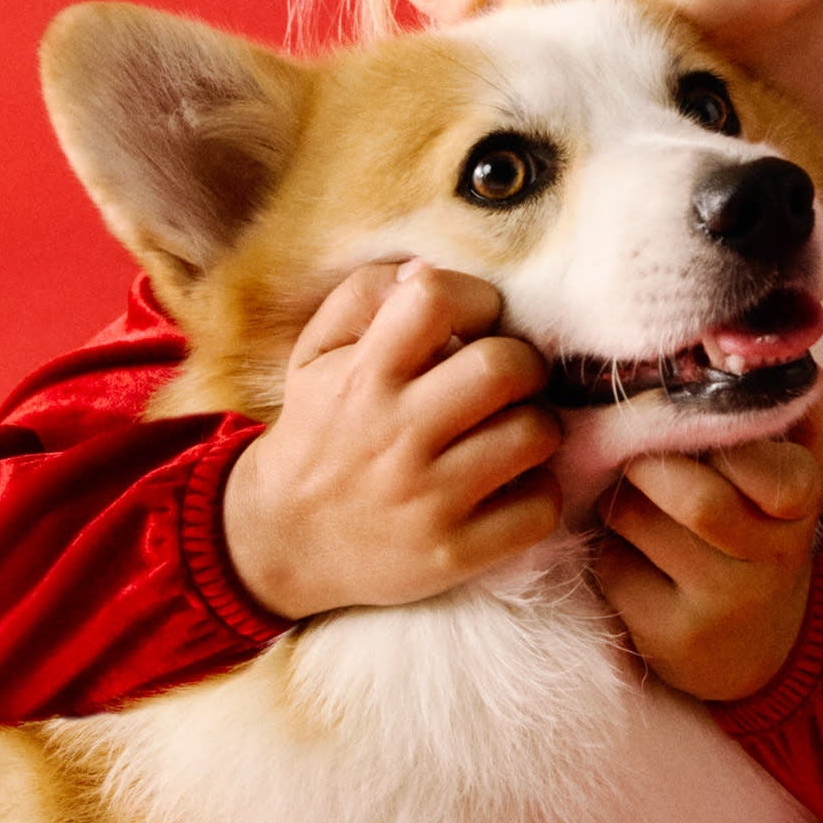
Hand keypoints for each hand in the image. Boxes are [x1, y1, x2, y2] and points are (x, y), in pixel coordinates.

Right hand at [222, 260, 561, 617]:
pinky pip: (539, 508)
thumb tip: (428, 269)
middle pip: (505, 367)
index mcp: (361, 376)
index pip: (436, 299)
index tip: (477, 323)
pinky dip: (539, 494)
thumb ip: (364, 297)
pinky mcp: (453, 553)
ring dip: (537, 427)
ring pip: (534, 434)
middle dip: (523, 364)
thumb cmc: (318, 431)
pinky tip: (511, 488)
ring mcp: (426, 499)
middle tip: (510, 382)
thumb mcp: (315, 354)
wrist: (282, 541)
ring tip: (512, 433)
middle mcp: (394, 435)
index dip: (477, 298)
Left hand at [592, 387, 822, 701]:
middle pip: (692, 494)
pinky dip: (610, 553)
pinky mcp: (675, 638)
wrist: (760, 642)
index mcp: (801, 495)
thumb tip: (748, 338)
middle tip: (642, 462)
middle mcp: (775, 553)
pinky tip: (635, 560)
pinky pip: (615, 569)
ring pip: (639, 521)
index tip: (692, 423)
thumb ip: (784, 402)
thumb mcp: (792, 464)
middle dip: (649, 467)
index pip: (751, 453)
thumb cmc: (760, 525)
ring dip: (623, 504)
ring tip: (641, 509)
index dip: (711, 431)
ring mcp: (726, 602)